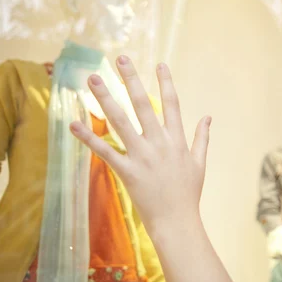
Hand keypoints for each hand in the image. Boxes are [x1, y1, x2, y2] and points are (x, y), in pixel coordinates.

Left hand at [70, 56, 210, 232]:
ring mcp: (142, 155)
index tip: (159, 64)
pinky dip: (88, 137)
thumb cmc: (189, 193)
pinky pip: (104, 151)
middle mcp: (159, 142)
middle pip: (142, 104)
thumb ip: (202, 137)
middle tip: (120, 59)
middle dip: (131, 79)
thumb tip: (208, 115)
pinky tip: (73, 123)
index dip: (166, 82)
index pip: (171, 104)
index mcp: (177, 139)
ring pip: (120, 121)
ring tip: (94, 79)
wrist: (177, 221)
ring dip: (105, 98)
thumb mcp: (200, 162)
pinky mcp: (127, 171)